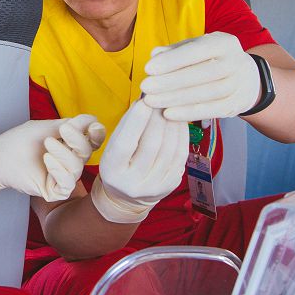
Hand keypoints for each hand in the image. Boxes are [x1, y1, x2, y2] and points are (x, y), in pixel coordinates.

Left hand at [0, 114, 105, 209]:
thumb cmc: (19, 140)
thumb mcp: (47, 128)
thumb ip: (71, 126)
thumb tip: (93, 120)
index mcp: (69, 145)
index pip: (91, 141)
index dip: (96, 134)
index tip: (94, 126)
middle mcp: (69, 161)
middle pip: (87, 152)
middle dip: (78, 140)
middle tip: (63, 129)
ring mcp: (62, 176)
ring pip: (77, 168)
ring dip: (64, 154)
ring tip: (47, 144)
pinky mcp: (54, 190)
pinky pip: (67, 184)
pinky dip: (59, 170)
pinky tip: (47, 160)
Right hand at [91, 99, 187, 222]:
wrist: (126, 196)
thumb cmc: (119, 162)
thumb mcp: (113, 146)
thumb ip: (128, 126)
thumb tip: (146, 101)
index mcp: (112, 171)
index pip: (125, 144)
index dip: (136, 121)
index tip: (145, 100)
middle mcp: (132, 183)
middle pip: (151, 145)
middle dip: (158, 118)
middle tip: (162, 99)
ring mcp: (154, 187)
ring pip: (169, 149)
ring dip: (172, 124)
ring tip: (172, 107)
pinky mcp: (171, 186)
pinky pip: (181, 156)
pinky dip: (182, 135)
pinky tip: (179, 122)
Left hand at [141, 31, 260, 120]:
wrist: (247, 78)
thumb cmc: (211, 59)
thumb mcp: (196, 48)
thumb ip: (175, 51)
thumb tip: (154, 55)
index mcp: (224, 43)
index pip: (196, 51)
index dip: (172, 60)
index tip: (148, 68)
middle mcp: (235, 62)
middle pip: (201, 74)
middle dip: (170, 81)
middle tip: (145, 87)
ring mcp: (239, 85)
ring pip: (206, 94)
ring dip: (176, 99)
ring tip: (152, 101)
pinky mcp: (237, 104)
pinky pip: (211, 111)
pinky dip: (188, 113)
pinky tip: (168, 114)